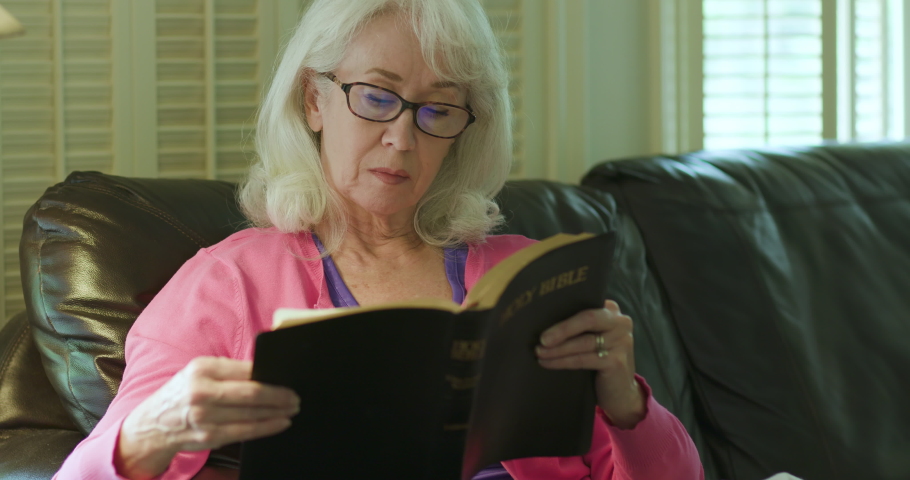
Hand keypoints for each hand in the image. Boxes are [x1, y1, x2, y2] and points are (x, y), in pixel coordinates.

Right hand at [116, 357, 298, 478]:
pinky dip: (268, 427)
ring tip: (292, 408)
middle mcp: (202, 391)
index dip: (271, 375)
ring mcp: (205, 416)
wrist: (151, 425)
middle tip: (295, 396)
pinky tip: (280, 422)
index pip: (247, 370)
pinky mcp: (209, 435)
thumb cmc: (182, 393)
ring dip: (278, 412)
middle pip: (253, 392)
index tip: (287, 377)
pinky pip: (246, 431)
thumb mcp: (199, 372)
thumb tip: (266, 372)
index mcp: (203, 368)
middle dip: (280, 395)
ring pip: (252, 413)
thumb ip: (229, 371)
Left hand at [536, 300, 645, 428]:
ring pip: (583, 342)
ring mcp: (622, 341)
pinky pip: (583, 359)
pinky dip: (562, 362)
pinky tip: (547, 363)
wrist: (621, 392)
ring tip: (539, 352)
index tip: (540, 315)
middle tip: (541, 339)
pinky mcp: (616, 361)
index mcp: (612, 311)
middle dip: (561, 329)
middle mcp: (620, 322)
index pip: (585, 305)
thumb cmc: (599, 359)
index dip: (563, 311)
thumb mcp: (592, 336)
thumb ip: (577, 326)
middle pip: (587, 319)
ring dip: (557, 348)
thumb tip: (541, 321)